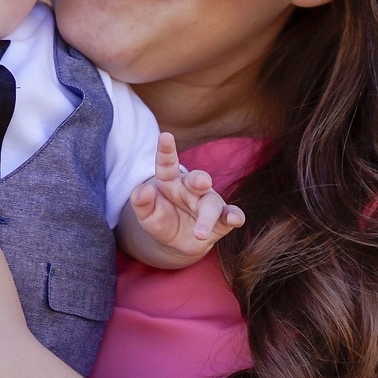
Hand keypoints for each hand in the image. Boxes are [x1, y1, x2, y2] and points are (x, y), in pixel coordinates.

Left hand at [130, 132, 244, 262]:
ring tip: (199, 233)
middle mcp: (191, 188)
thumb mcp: (145, 214)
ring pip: (212, 204)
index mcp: (170, 181)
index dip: (166, 150)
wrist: (175, 242)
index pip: (167, 163)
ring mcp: (207, 203)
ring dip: (208, 217)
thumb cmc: (160, 220)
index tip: (165, 136)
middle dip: (200, 179)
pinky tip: (236, 219)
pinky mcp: (220, 220)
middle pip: (196, 179)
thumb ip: (140, 201)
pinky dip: (234, 216)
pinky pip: (230, 215)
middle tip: (202, 181)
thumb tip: (145, 189)